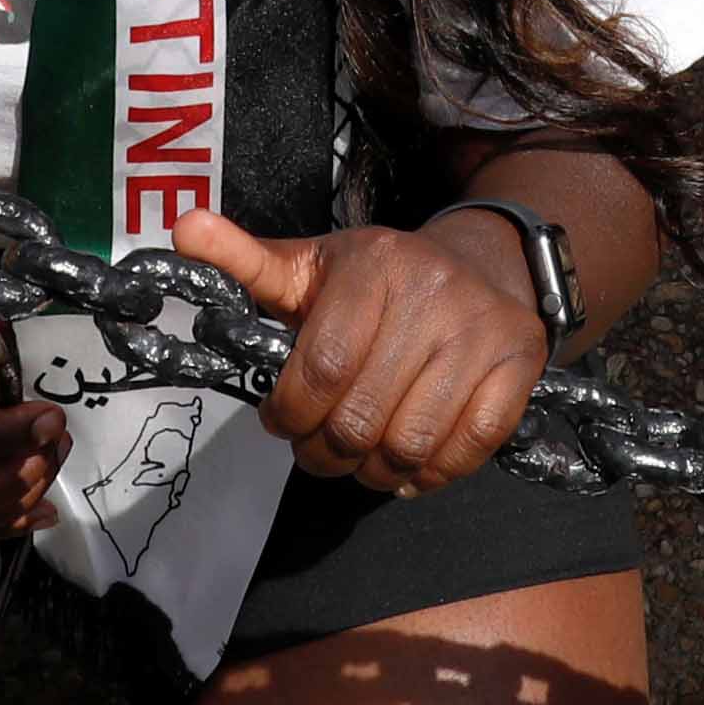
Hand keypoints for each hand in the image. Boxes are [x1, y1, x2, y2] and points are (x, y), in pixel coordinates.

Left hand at [173, 214, 550, 493]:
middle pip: (362, 417)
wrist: (487, 262)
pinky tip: (409, 462)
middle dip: (325, 452)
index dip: (290, 411)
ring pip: (411, 445)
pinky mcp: (520, 367)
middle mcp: (434, 293)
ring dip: (373, 472)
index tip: (280, 420)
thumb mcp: (314, 264)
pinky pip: (467, 452)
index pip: (322, 366)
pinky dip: (430, 475)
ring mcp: (482, 332)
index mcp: (375, 264)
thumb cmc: (381, 278)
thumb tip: (183, 230)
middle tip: (318, 450)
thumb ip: (247, 258)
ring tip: (359, 459)